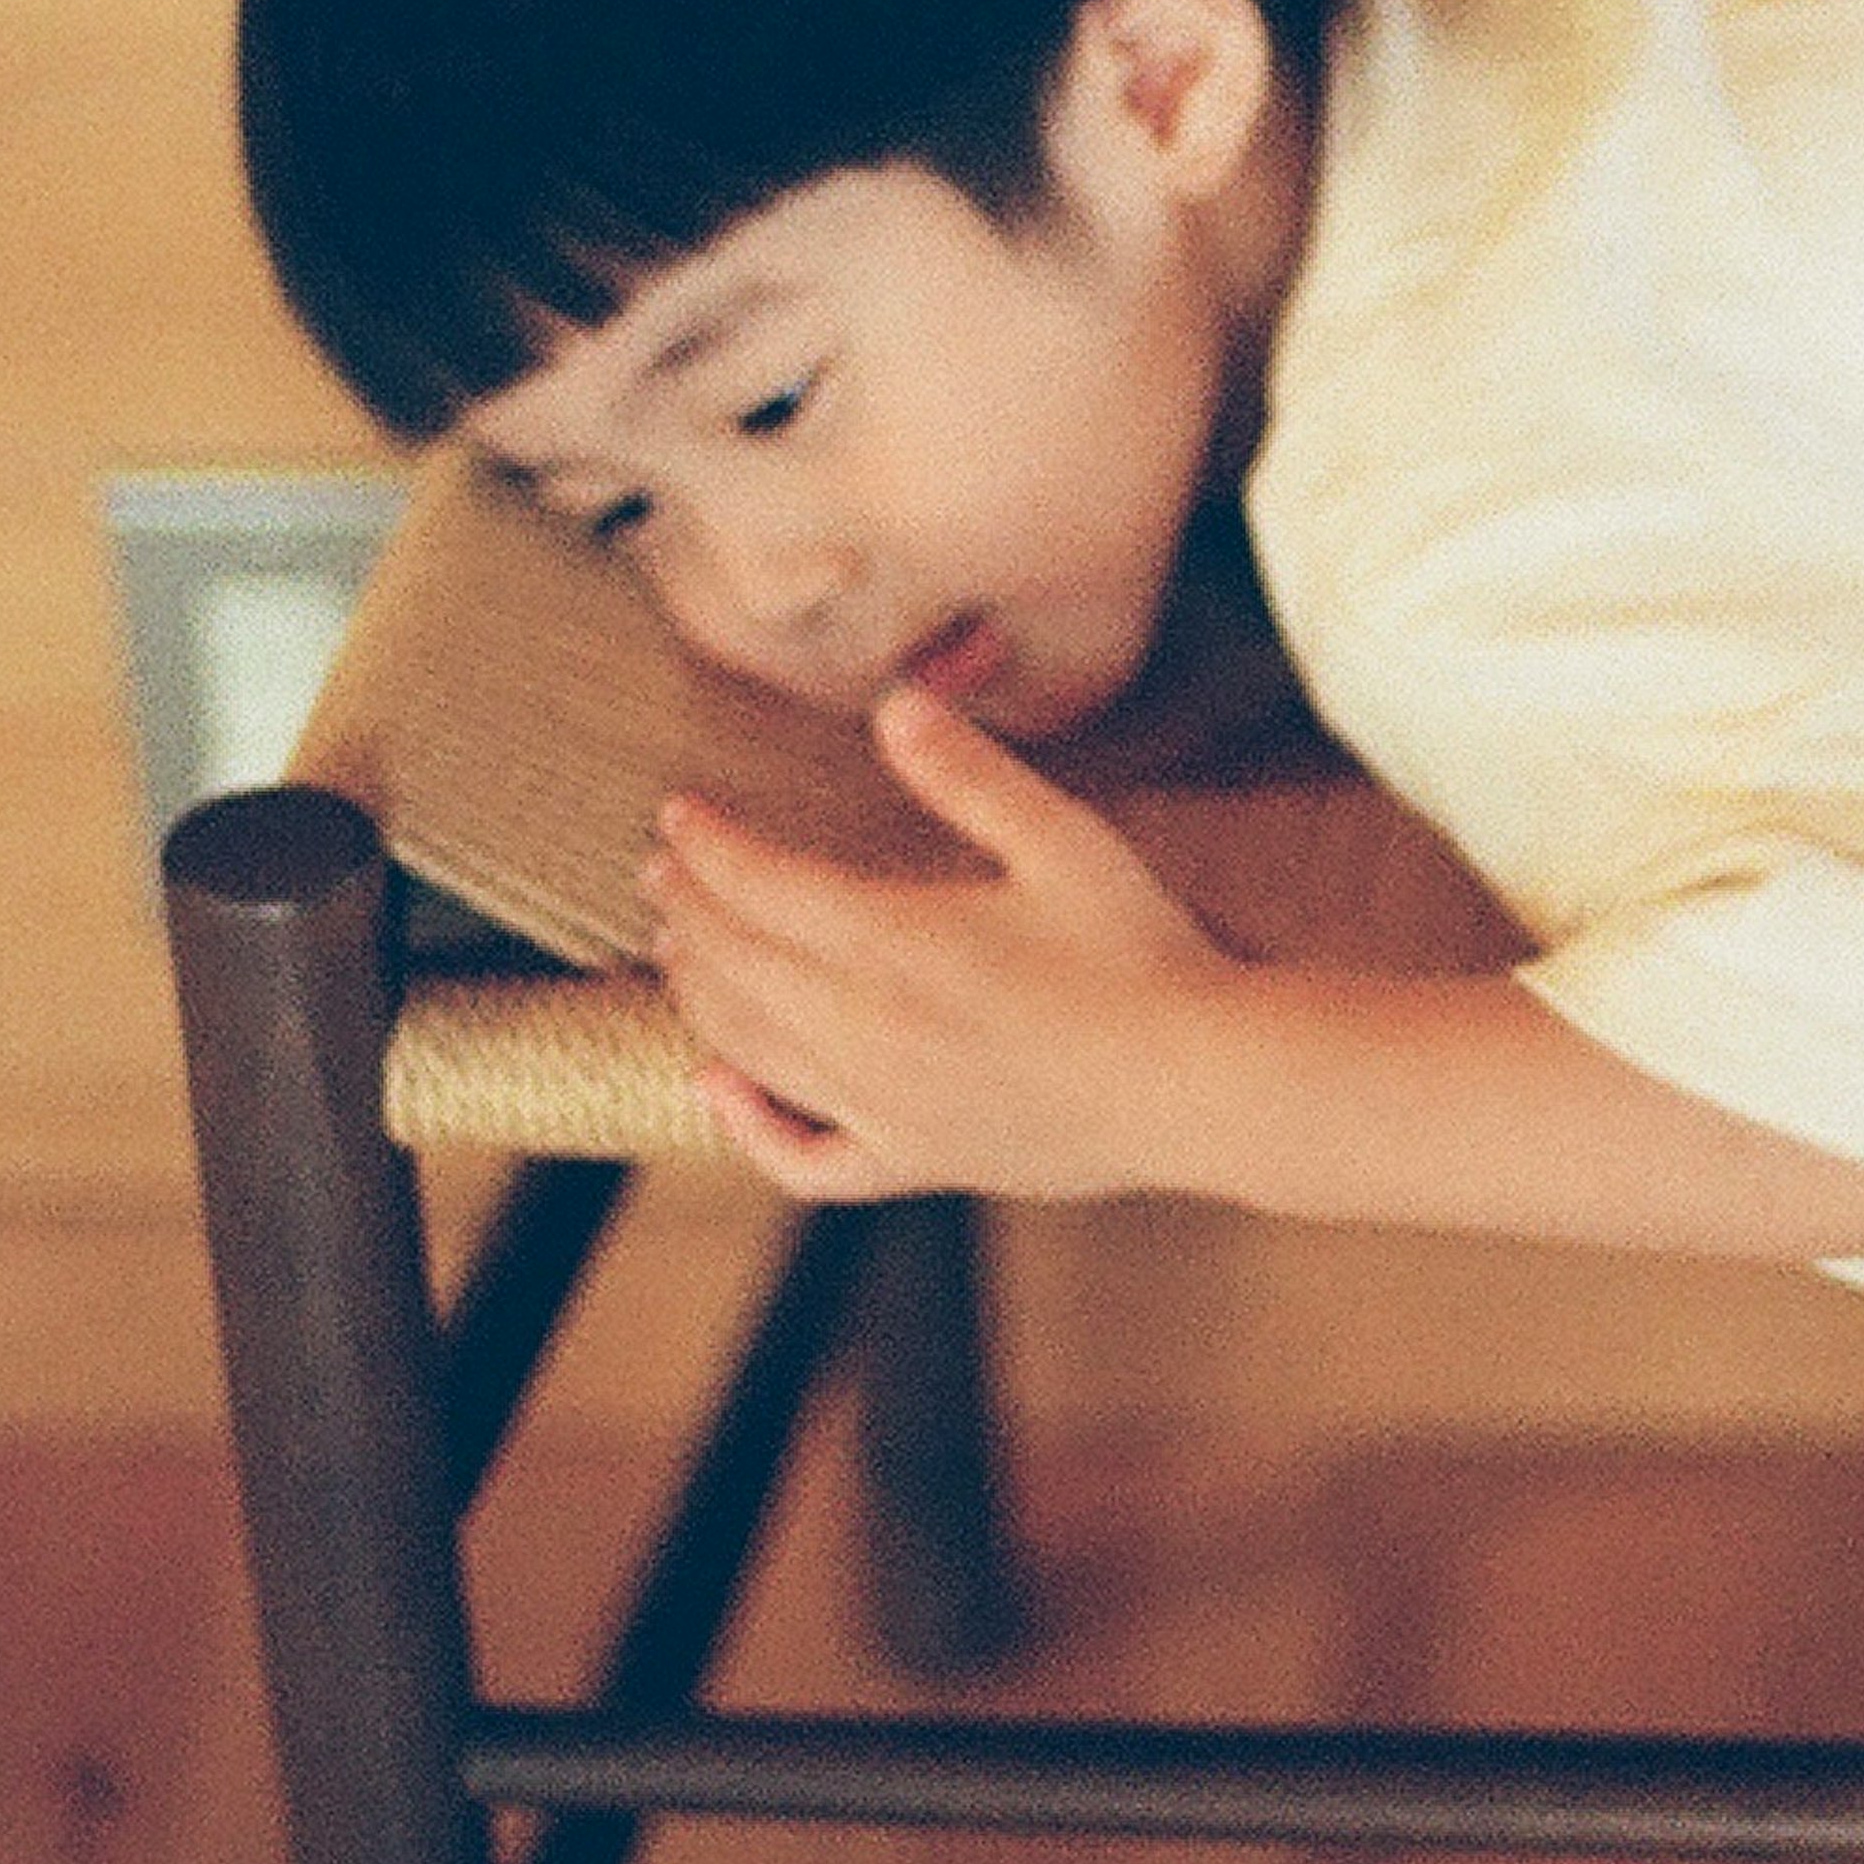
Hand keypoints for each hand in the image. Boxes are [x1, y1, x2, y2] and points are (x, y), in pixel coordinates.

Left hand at [641, 678, 1239, 1200]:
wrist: (1200, 1084)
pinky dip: (744, 1126)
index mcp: (897, 942)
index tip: (678, 815)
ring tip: (675, 950)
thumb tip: (894, 702)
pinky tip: (717, 1088)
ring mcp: (884, 1107)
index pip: (759, 887)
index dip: (708, 847)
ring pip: (748, 1051)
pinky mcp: (915, 1161)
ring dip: (697, 994)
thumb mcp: (1064, 840)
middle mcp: (867, 1032)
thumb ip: (967, 774)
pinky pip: (802, 1160)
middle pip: (735, 967)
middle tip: (663, 871)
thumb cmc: (1144, 955)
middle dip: (688, 911)